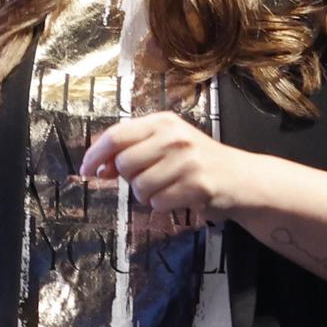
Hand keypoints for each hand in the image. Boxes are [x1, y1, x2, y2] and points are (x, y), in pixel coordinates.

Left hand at [79, 112, 244, 220]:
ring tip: (168, 187)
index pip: (117, 135)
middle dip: (130, 177)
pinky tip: (178, 196)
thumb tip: (97, 167)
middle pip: (124, 163)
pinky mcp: (196, 185)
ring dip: (147, 194)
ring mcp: (187, 161)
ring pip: (139, 186)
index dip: (96, 154)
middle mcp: (174, 137)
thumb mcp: (166, 145)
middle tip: (149, 177)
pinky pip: (157, 202)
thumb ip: (133, 150)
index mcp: (164, 121)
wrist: (242, 178)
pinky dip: (162, 205)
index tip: (85, 169)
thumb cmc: (199, 161)